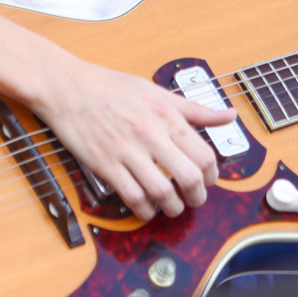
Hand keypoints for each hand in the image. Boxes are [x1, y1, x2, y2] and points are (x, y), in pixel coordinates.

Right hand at [32, 57, 235, 220]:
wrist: (68, 86)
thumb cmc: (111, 86)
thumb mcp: (158, 92)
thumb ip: (195, 110)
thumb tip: (229, 116)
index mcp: (167, 115)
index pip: (204, 154)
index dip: (212, 175)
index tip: (208, 180)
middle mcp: (151, 134)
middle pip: (189, 177)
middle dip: (197, 197)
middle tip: (194, 199)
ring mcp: (128, 150)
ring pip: (162, 192)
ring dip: (172, 208)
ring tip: (171, 207)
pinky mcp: (105, 164)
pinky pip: (132, 197)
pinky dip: (145, 210)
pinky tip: (147, 208)